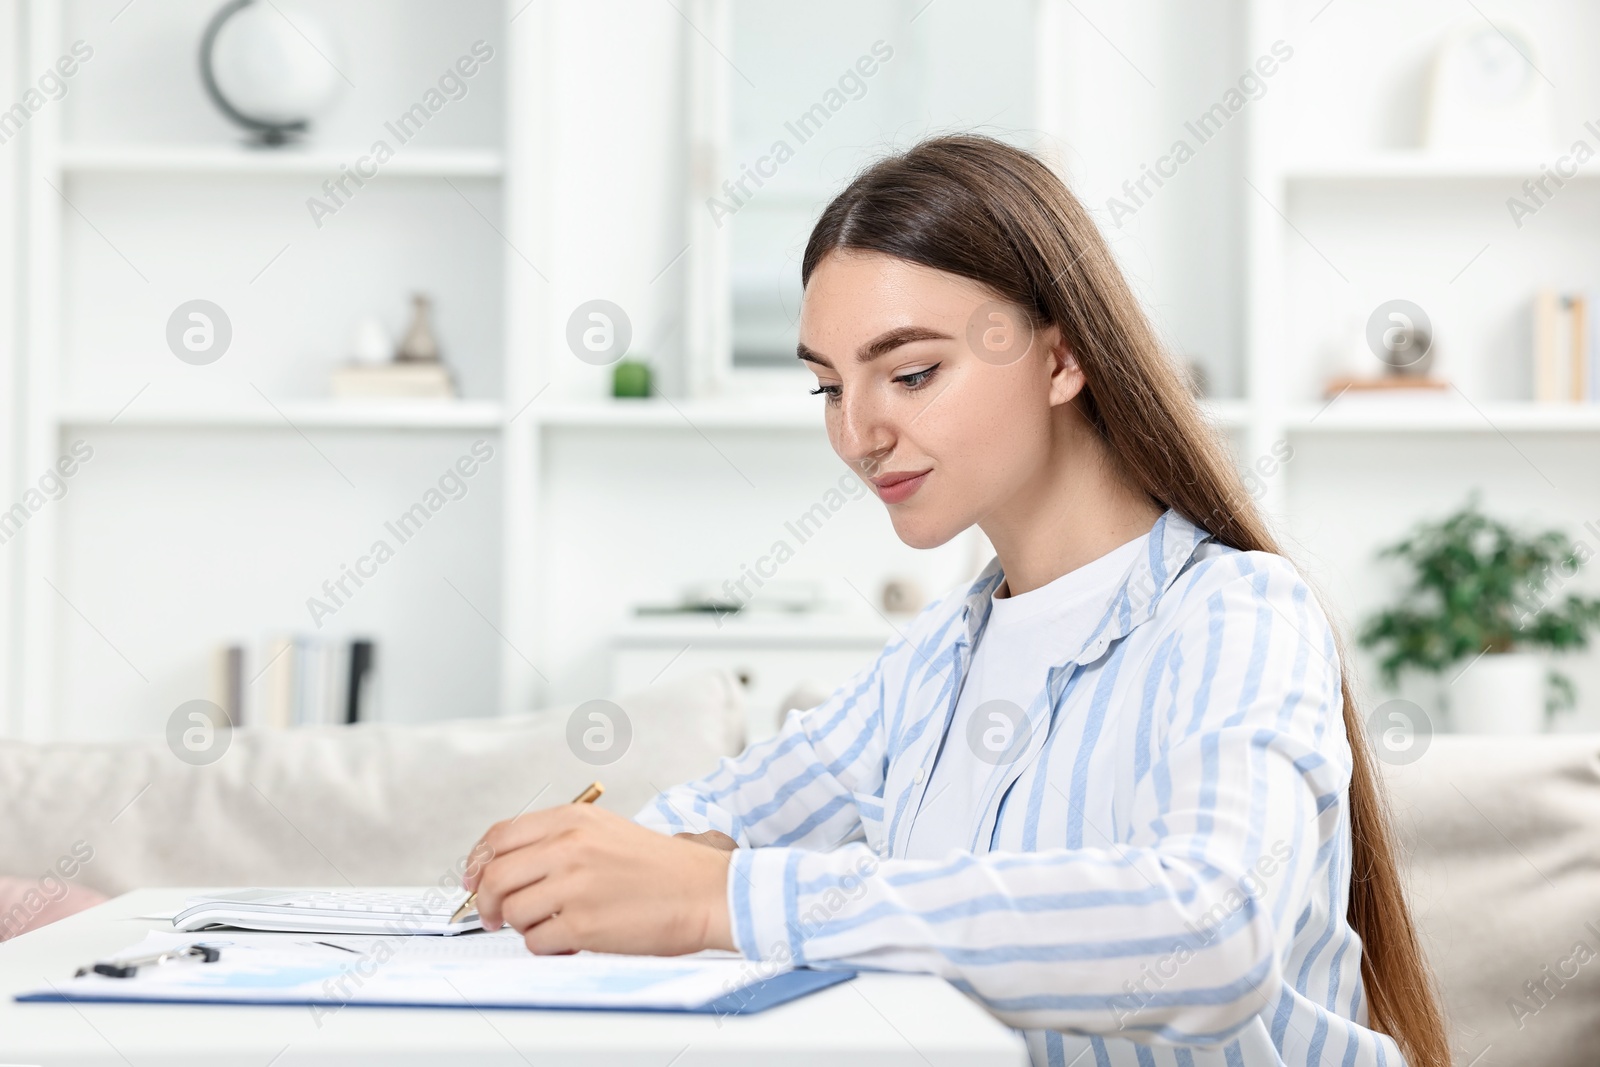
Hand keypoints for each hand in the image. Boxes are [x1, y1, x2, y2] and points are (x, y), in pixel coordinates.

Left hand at [463, 804, 735, 955]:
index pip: (499, 836)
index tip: (475, 879)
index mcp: (572, 819)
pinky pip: (536, 942)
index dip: (478, 861)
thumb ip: (556, 841)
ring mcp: (573, 886)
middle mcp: (568, 847)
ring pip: (512, 911)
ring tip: (556, 924)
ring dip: (526, 925)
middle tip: (494, 915)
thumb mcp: (606, 832)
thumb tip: (503, 866)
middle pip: (493, 876)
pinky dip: (547, 946)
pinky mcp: (582, 925)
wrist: (704, 892)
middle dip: (486, 901)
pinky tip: (571, 940)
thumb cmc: (661, 868)